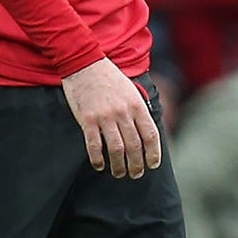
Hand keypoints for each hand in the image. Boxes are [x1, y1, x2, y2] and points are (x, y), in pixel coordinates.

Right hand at [62, 58, 161, 178]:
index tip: (152, 165)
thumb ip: (139, 108)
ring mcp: (105, 117)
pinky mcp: (87, 119)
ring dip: (119, 165)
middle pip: (135, 146)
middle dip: (137, 164)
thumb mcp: (131, 89)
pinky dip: (97, 158)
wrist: (84, 63)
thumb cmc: (108, 77)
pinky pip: (94, 145)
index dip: (153, 153)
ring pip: (117, 148)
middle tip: (136, 174)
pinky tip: (99, 165)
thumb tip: (147, 130)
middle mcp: (123, 112)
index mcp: (137, 105)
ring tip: (119, 173)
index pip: (151, 135)